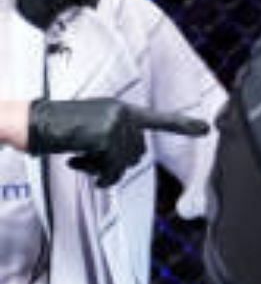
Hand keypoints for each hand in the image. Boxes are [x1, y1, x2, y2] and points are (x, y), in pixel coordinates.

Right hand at [27, 98, 209, 186]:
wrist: (31, 122)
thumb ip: (116, 138)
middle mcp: (124, 114)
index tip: (207, 128)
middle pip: (136, 154)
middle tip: (86, 158)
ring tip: (79, 157)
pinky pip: (111, 169)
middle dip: (113, 163)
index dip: (182, 126)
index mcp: (123, 110)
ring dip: (101, 169)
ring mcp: (116, 123)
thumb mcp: (93, 128)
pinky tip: (76, 162)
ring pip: (124, 164)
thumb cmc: (59, 128)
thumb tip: (131, 158)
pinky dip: (96, 174)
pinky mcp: (105, 135)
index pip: (158, 119)